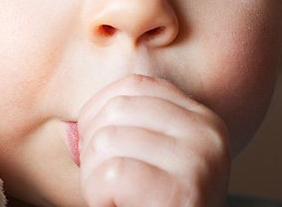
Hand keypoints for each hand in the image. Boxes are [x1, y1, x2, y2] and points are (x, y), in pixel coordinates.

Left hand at [78, 74, 230, 206]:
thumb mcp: (156, 159)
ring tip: (115, 197)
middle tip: (105, 180)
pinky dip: (98, 195)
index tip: (94, 143)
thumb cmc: (159, 204)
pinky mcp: (182, 191)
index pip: (134, 86)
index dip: (98, 110)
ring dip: (94, 177)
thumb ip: (131, 130)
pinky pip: (112, 173)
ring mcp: (199, 160)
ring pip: (108, 140)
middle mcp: (208, 132)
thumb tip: (73, 126)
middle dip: (93, 146)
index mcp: (202, 118)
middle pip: (117, 110)